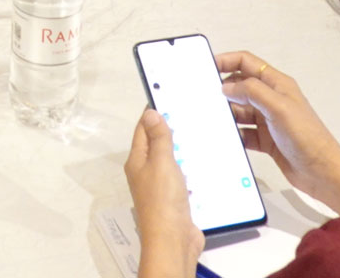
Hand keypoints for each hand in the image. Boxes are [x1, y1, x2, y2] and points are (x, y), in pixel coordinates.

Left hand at [124, 110, 204, 277]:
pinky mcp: (175, 200)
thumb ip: (159, 138)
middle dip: (169, 130)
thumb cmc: (163, 200)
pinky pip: (182, 178)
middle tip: (188, 114)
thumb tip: (150, 113)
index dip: (153, 114)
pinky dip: (190, 170)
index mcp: (137, 161)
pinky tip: (202, 166)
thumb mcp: (161, 162)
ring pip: (170, 161)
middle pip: (156, 145)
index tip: (167, 98)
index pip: (143, 130)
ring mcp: (160, 188)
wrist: (172, 240)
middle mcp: (145, 173)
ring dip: (181, 150)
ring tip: (198, 135)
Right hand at [218, 51, 339, 215]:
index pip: (247, 63)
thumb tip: (226, 86)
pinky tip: (222, 138)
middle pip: (240, 87)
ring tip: (208, 119)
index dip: (226, 61)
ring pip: (239, 111)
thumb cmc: (307, 137)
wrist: (323, 173)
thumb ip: (253, 92)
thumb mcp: (279, 108)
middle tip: (201, 97)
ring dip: (226, 114)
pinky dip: (233, 134)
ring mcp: (268, 121)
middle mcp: (272, 99)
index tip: (205, 68)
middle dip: (222, 90)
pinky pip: (243, 133)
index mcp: (278, 85)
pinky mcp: (265, 140)